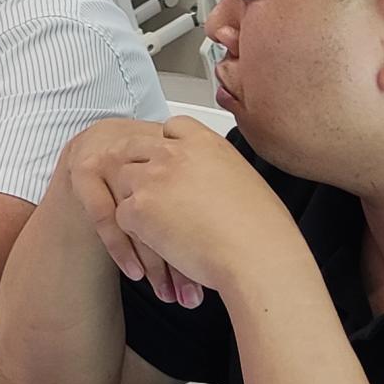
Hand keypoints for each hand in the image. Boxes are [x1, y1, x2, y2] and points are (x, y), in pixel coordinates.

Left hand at [61, 116, 295, 306]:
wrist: (257, 256)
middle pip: (136, 148)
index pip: (171, 127)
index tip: (170, 163)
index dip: (167, 146)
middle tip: (149, 195)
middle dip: (139, 169)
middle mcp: (174, 153)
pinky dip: (135, 231)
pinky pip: (121, 215)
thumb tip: (208, 179)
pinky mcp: (139, 207)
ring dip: (136, 200)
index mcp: (205, 142)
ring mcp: (153, 178)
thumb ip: (215, 169)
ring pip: (124, 181)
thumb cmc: (262, 230)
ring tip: (158, 225)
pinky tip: (158, 243)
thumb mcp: (244, 179)